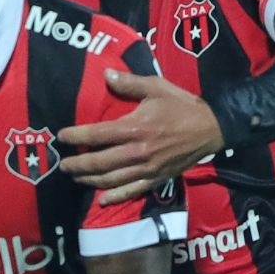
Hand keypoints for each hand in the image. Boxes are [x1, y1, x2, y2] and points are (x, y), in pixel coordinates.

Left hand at [59, 70, 221, 204]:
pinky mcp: (157, 179)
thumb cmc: (182, 106)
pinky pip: (132, 191)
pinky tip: (101, 200)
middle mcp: (138, 152)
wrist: (212, 128)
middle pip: (99, 162)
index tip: (62, 136)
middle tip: (63, 164)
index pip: (97, 135)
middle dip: (77, 164)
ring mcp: (147, 169)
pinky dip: (115, 197)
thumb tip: (105, 74)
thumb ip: (129, 83)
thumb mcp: (156, 87)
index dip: (76, 136)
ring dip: (89, 179)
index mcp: (135, 128)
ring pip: (111, 179)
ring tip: (76, 176)